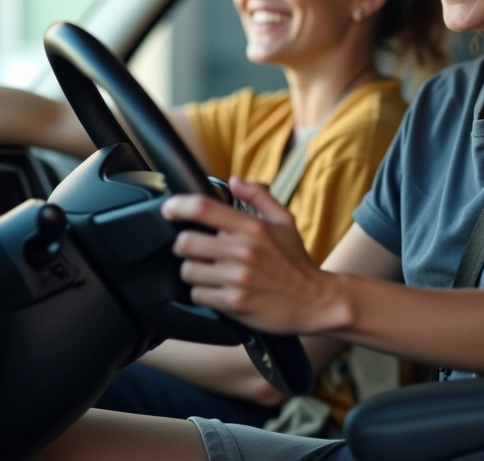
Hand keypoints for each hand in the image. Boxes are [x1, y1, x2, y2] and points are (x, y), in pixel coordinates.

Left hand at [161, 178, 348, 334]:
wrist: (313, 300)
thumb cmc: (296, 261)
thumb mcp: (284, 221)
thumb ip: (259, 197)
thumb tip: (235, 181)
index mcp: (253, 228)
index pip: (205, 209)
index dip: (179, 206)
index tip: (169, 209)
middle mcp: (243, 251)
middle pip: (186, 242)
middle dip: (185, 245)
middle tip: (195, 249)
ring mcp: (237, 279)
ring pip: (188, 271)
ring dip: (194, 271)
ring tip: (209, 271)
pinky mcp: (233, 304)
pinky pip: (198, 295)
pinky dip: (203, 293)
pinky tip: (218, 290)